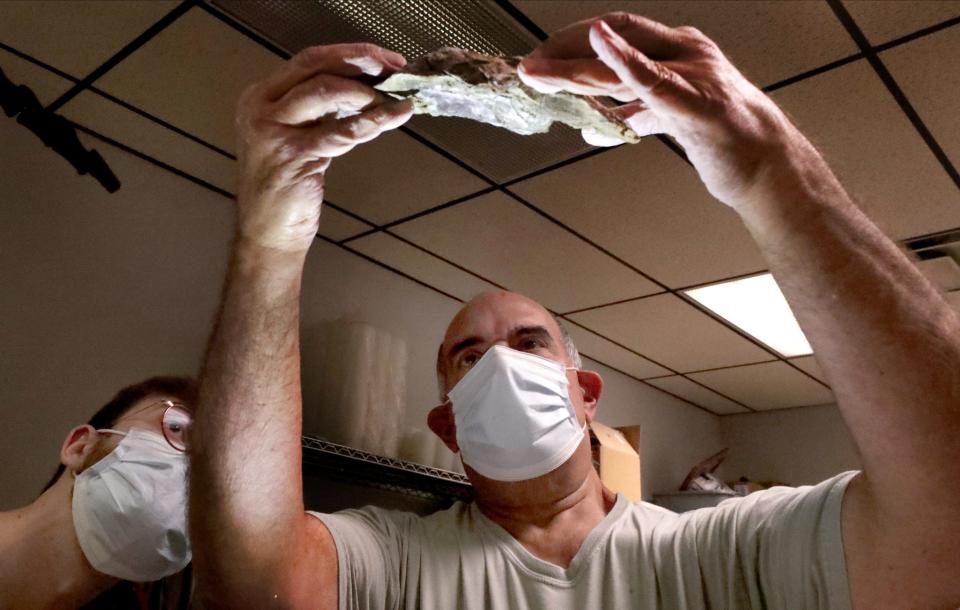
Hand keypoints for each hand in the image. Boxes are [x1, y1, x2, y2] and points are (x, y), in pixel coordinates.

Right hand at [234, 43, 412, 253]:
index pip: (309, 60)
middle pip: (316, 67)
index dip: (350, 54)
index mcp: (261, 98)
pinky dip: (374, 121)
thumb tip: (366, 88)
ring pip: (327, 92)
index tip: (383, 58)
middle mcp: (261, 109)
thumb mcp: (297, 137)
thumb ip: (320, 111)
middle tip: (395, 69)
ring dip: (367, 93)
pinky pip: (342, 131)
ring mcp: (273, 131)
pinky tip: (395, 117)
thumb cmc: (285, 188)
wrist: (267, 232)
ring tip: (395, 98)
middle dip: (361, 62)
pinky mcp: (293, 155)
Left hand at [518, 13, 803, 207]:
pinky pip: (654, 80)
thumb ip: (639, 112)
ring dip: (574, 68)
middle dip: (563, 50)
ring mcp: (692, 76)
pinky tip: (600, 47)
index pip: (617, 32)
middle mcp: (684, 53)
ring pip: (622, 62)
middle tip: (527, 67)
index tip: (542, 59)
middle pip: (613, 37)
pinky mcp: (696, 106)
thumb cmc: (725, 140)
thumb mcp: (673, 118)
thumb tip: (601, 124)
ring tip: (539, 74)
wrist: (768, 169)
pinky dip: (624, 61)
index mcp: (678, 52)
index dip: (574, 43)